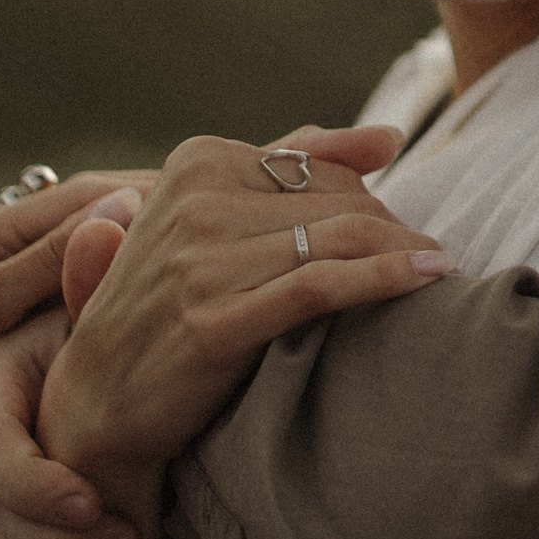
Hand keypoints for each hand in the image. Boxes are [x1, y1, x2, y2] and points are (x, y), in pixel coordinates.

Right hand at [41, 127, 452, 488]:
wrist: (95, 402)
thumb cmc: (167, 306)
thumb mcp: (216, 221)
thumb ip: (293, 168)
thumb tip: (390, 136)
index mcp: (196, 161)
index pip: (324, 169)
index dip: (373, 202)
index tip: (406, 234)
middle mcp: (194, 201)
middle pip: (341, 202)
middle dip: (397, 231)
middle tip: (434, 258)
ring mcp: (199, 262)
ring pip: (343, 237)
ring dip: (407, 251)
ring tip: (443, 269)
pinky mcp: (212, 321)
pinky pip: (323, 284)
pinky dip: (387, 278)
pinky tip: (427, 280)